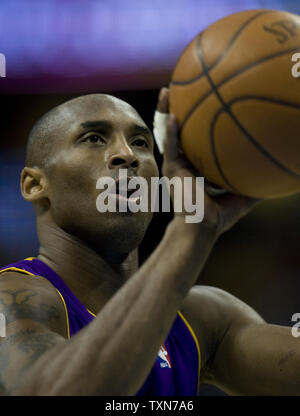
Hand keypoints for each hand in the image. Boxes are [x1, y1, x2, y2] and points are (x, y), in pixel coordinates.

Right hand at [156, 87, 261, 236]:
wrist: (201, 228)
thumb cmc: (220, 216)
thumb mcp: (243, 196)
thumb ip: (256, 183)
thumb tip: (280, 177)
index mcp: (198, 165)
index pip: (197, 138)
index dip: (198, 121)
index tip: (204, 102)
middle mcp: (185, 161)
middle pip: (181, 128)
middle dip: (180, 107)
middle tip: (184, 87)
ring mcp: (176, 164)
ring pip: (169, 132)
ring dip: (166, 111)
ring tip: (167, 91)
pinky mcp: (171, 170)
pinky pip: (170, 147)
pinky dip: (171, 132)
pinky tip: (173, 115)